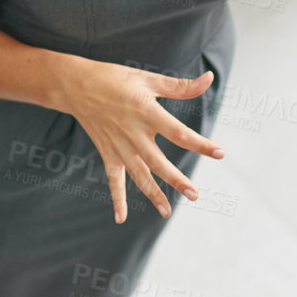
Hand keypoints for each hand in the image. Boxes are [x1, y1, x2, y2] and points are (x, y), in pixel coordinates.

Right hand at [57, 60, 224, 223]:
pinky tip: (121, 218)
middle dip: (176, 180)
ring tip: (167, 213)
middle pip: (158, 162)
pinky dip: (117, 199)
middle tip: (194, 195)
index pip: (179, 133)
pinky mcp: (107, 153)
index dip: (200, 143)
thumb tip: (209, 79)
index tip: (220, 153)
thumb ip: (180, 86)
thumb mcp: (148, 79)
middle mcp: (133, 133)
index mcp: (147, 113)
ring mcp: (119, 146)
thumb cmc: (115, 78)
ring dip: (153, 194)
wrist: (76, 85)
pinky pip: (113, 180)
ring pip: (139, 175)